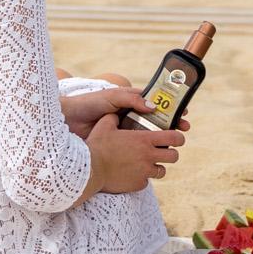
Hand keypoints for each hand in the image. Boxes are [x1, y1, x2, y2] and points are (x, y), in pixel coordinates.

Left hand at [60, 86, 189, 139]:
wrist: (68, 120)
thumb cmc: (89, 104)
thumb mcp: (111, 97)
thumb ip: (131, 99)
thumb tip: (154, 106)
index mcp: (131, 103)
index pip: (157, 104)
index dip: (171, 108)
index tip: (184, 112)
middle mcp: (131, 117)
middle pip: (157, 122)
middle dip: (172, 125)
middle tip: (184, 130)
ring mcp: (126, 132)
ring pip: (149, 137)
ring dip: (163, 140)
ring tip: (175, 144)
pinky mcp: (120, 145)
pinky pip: (137, 149)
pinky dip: (148, 152)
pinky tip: (157, 156)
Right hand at [85, 112, 183, 193]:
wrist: (90, 169)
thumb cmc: (97, 146)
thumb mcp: (104, 125)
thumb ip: (113, 117)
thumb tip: (115, 114)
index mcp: (144, 139)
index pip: (174, 137)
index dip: (179, 137)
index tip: (177, 138)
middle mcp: (148, 155)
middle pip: (174, 156)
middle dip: (171, 153)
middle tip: (164, 152)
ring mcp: (144, 171)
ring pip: (162, 171)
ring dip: (157, 167)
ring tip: (148, 164)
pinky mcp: (138, 184)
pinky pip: (146, 182)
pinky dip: (142, 178)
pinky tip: (133, 175)